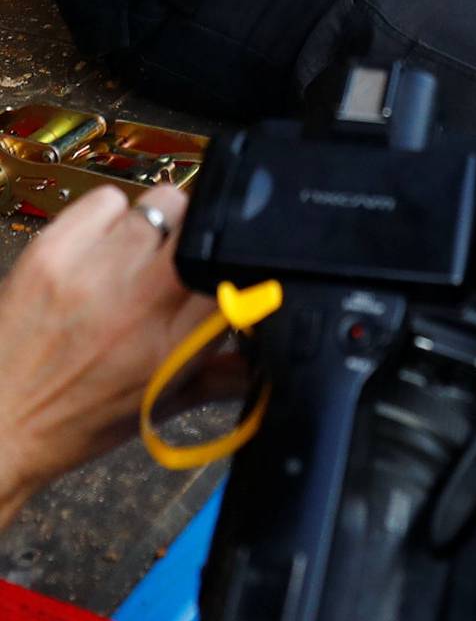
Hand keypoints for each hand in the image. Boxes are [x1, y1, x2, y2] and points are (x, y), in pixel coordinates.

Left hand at [0, 182, 217, 527]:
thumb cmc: (76, 420)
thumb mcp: (162, 407)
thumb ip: (226, 377)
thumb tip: (277, 353)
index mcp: (175, 345)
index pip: (238, 272)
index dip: (236, 263)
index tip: (224, 269)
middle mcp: (140, 302)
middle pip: (202, 222)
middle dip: (196, 236)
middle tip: (173, 261)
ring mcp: (94, 271)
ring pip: (160, 203)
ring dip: (153, 226)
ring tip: (129, 257)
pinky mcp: (51, 251)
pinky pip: (106, 199)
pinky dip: (106, 216)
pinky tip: (96, 248)